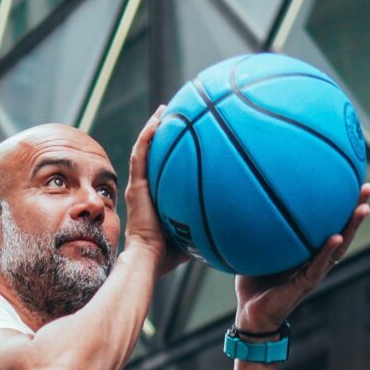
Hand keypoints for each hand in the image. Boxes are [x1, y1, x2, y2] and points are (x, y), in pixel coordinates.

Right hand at [124, 105, 191, 275]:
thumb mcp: (192, 233)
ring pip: (143, 150)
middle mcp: (144, 189)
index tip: (183, 137)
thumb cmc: (169, 255)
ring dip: (153, 128)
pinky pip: (141, 155)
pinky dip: (148, 137)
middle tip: (174, 115)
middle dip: (161, 133)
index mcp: (154, 199)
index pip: (160, 170)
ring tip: (164, 110)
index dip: (168, 152)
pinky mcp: (137, 187)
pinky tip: (157, 121)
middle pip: (151, 154)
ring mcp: (139, 186)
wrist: (149, 259)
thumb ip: (206, 224)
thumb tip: (232, 223)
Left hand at [233, 183, 369, 331]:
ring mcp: (314, 271)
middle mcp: (316, 259)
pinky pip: (319, 265)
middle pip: (343, 230)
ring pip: (339, 247)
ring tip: (363, 208)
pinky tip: (336, 237)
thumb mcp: (256, 250)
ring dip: (352, 227)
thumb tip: (247, 202)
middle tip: (367, 187)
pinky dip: (328, 251)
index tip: (350, 181)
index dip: (340, 205)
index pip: (328, 223)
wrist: (251, 313)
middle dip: (356, 209)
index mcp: (307, 251)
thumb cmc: (254, 282)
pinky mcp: (306, 283)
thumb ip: (258, 231)